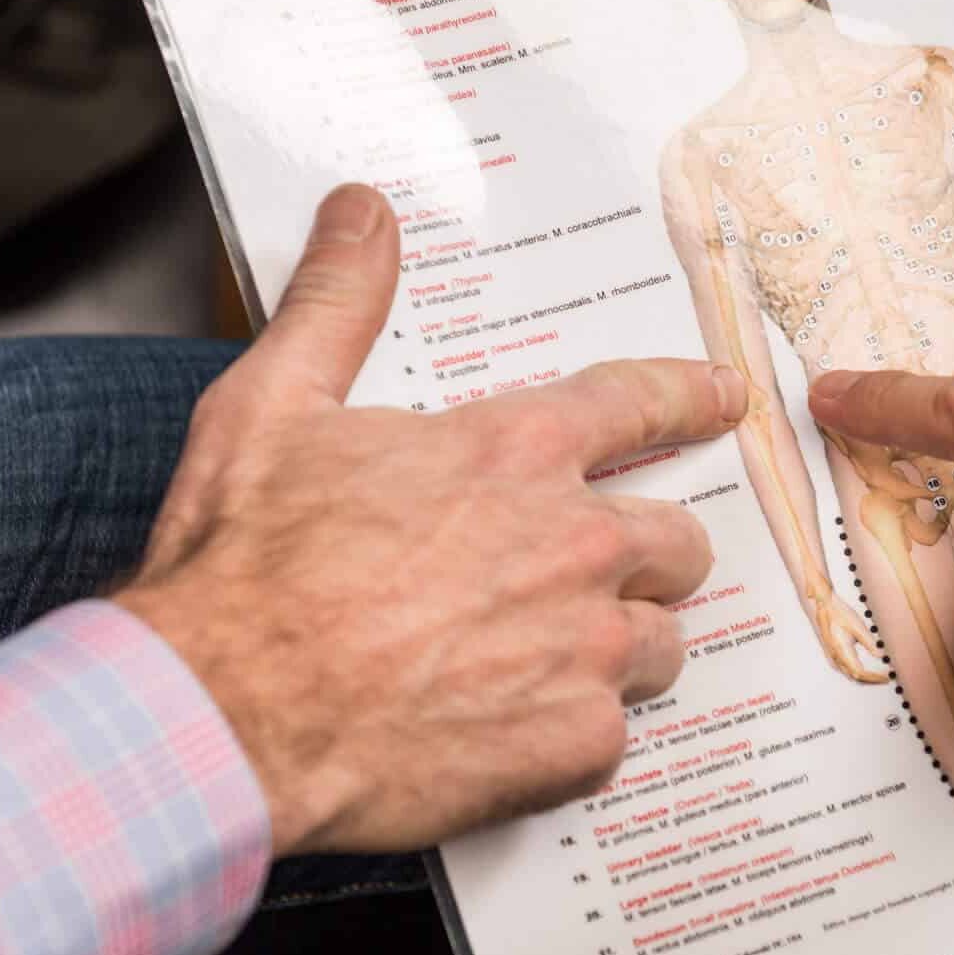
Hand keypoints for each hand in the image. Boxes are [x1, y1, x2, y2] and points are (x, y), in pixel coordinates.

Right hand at [116, 185, 747, 853]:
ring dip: (617, 648)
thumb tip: (364, 210)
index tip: (728, 399)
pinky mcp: (577, 743)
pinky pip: (613, 736)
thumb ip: (338, 304)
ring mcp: (586, 648)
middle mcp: (575, 543)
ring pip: (661, 642)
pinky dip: (570, 737)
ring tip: (540, 665)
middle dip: (648, 552)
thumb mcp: (273, 405)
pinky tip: (504, 734)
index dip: (690, 396)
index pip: (640, 402)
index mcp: (515, 452)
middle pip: (677, 538)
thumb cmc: (244, 565)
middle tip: (589, 575)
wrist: (225, 714)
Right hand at [805, 583, 886, 683]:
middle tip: (887, 677)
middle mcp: (836, 658)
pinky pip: (848, 671)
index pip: (860, 672)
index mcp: (841, 651)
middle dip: (873, 680)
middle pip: (856, 677)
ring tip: (881, 676)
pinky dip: (860, 673)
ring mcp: (833, 659)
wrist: (824, 608)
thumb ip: (870, 643)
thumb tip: (882, 655)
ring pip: (852, 675)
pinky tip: (868, 671)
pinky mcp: (834, 657)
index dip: (875, 677)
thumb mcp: (857, 627)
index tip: (887, 676)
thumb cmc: (838, 614)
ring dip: (867, 678)